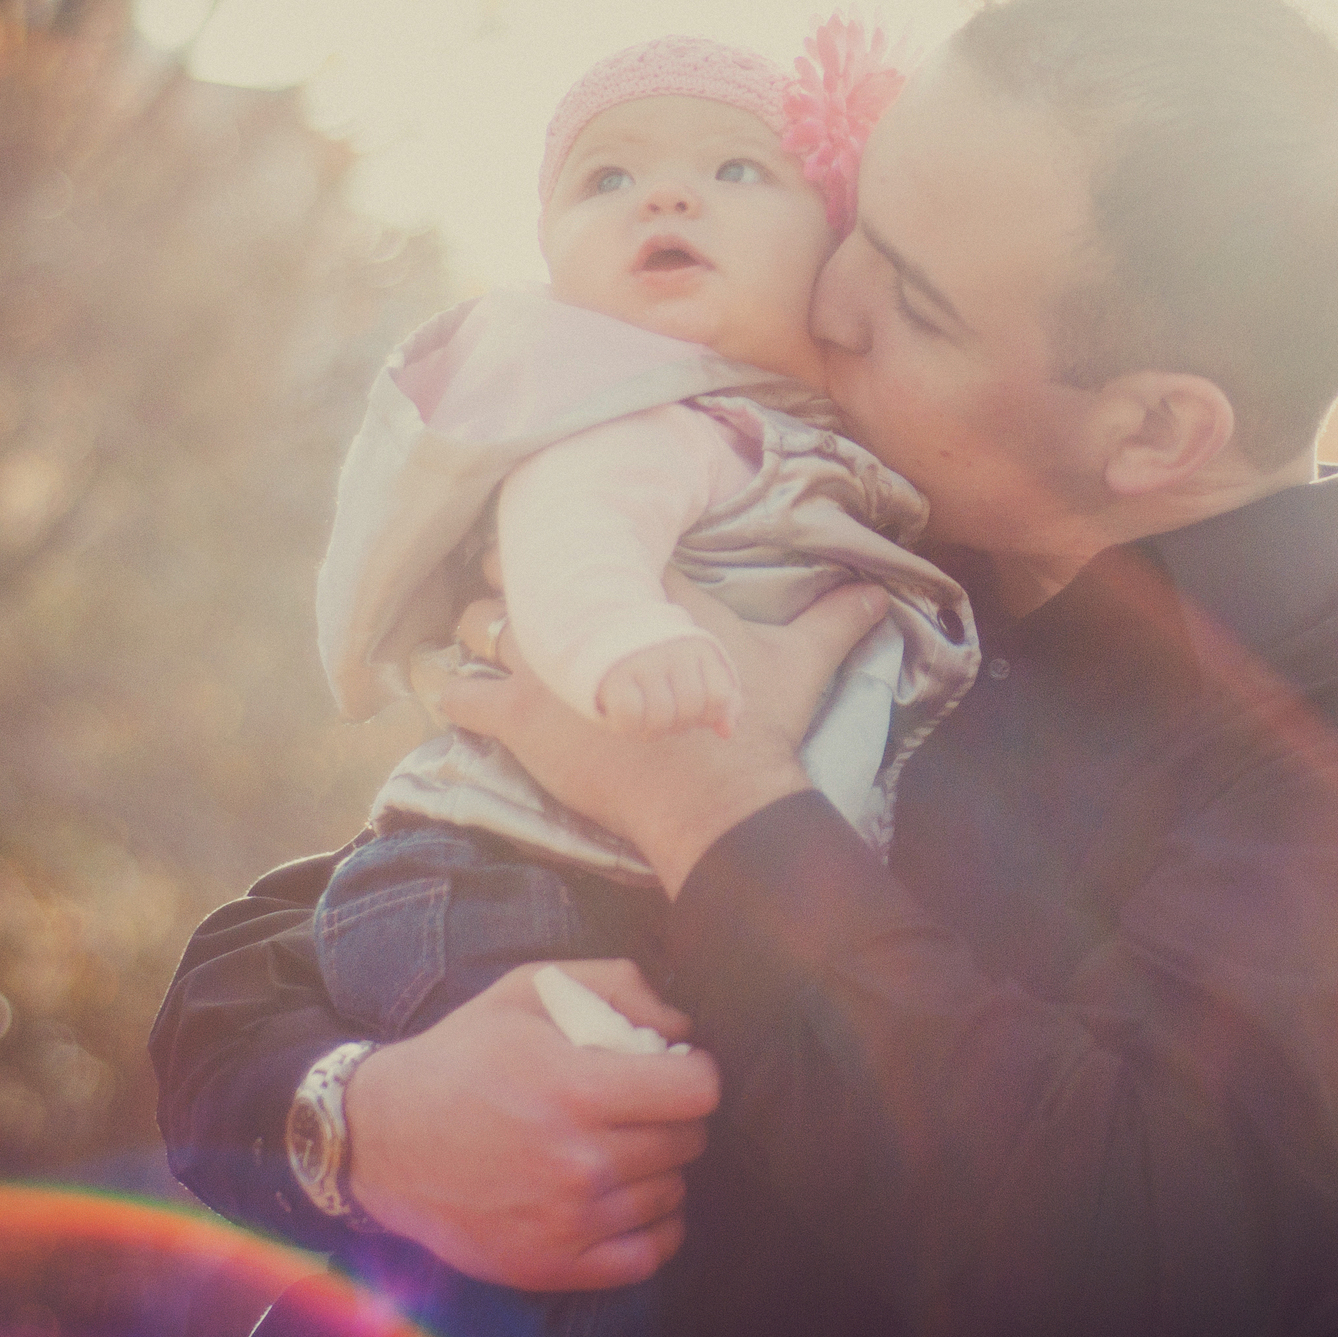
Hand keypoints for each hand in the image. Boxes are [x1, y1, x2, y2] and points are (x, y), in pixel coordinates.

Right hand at [345, 959, 720, 1291]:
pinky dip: (654, 1227)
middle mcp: (579, 1162)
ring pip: (672, 1194)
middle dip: (673, 1116)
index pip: (697, 1090)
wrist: (382, 1138)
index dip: (695, 1071)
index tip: (675, 1068)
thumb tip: (681, 1025)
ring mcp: (568, 1222)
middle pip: (688, 1141)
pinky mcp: (552, 1267)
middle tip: (638, 1105)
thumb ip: (615, 986)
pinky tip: (631, 1199)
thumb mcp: (528, 991)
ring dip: (659, 1167)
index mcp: (577, 1089)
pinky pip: (649, 1255)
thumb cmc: (462, 1056)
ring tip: (619, 1146)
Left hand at [433, 573, 888, 889]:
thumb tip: (881, 593)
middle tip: (521, 595)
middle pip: (518, 569)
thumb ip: (835, 618)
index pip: (588, 538)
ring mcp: (546, 662)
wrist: (719, 797)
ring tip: (488, 644)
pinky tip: (461, 698)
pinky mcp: (523, 716)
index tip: (565, 546)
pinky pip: (460, 695)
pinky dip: (456, 696)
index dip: (569, 543)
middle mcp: (586, 610)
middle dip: (514, 579)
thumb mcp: (800, 662)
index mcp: (647, 585)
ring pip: (478, 623)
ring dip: (481, 633)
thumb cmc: (752, 725)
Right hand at [598, 634, 741, 736]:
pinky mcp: (614, 675)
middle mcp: (671, 650)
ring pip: (660, 716)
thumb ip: (720, 700)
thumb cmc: (659, 662)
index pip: (718, 696)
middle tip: (665, 720)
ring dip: (653, 731)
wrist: (605, 629)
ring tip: (646, 722)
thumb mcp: (694, 672)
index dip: (708, 716)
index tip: (692, 712)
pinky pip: (629, 716)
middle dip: (679, 726)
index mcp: (698, 647)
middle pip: (689, 709)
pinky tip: (626, 720)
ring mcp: (642, 661)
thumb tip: (727, 732)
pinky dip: (629, 728)